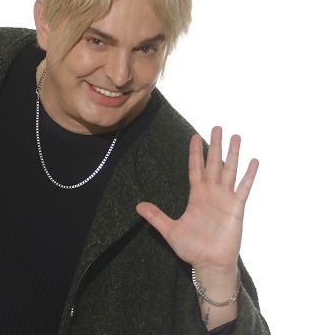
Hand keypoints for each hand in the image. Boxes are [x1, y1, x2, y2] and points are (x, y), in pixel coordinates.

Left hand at [136, 126, 258, 270]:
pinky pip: (243, 188)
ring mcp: (225, 199)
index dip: (195, 153)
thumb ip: (156, 216)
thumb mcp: (169, 230)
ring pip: (230, 170)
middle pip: (214, 163)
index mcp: (196, 195)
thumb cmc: (192, 248)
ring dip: (233, 154)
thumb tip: (137, 206)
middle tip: (217, 127)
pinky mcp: (236, 208)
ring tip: (236, 136)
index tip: (195, 136)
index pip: (196, 168)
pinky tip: (253, 161)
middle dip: (215, 145)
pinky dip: (248, 175)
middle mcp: (212, 193)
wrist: (209, 263)